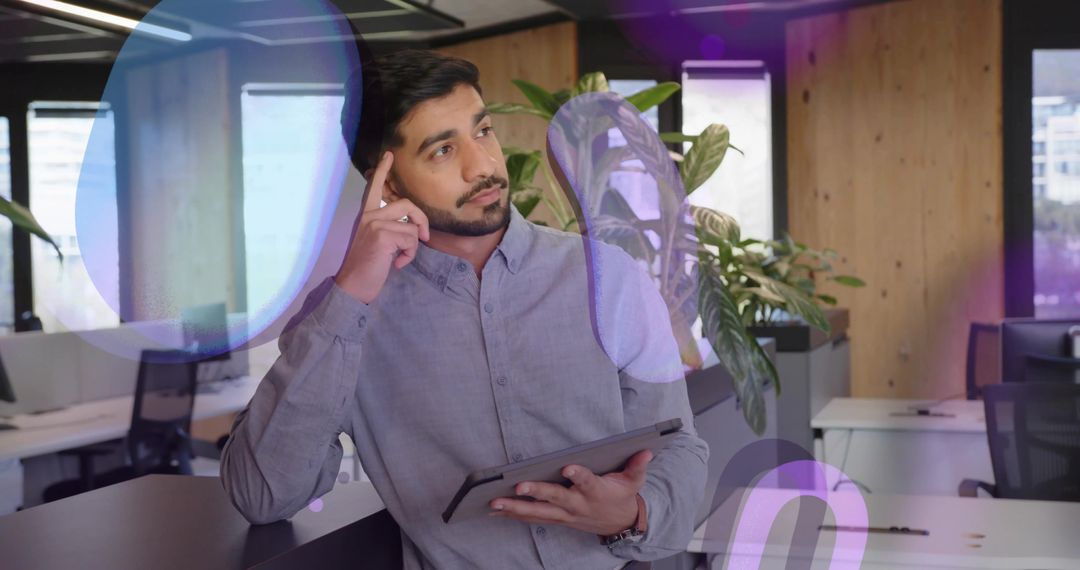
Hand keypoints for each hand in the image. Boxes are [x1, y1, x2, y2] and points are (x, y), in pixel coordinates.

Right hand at [334, 151, 429, 303]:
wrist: (354, 286)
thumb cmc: (368, 267)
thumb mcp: (379, 243)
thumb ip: (391, 229)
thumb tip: (415, 226)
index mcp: (367, 216)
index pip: (375, 189)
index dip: (383, 171)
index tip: (389, 154)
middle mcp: (368, 216)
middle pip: (407, 204)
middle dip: (422, 220)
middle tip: (425, 238)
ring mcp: (374, 224)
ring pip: (411, 225)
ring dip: (414, 244)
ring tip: (402, 257)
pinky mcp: (382, 235)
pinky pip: (411, 239)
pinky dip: (409, 255)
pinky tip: (397, 264)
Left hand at [488, 450, 652, 535]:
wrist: (620, 525)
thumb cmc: (622, 497)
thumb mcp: (634, 481)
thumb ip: (637, 466)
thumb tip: (646, 450)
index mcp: (596, 492)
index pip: (587, 482)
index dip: (578, 475)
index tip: (568, 467)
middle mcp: (577, 505)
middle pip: (555, 499)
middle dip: (536, 493)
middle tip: (517, 488)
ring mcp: (565, 515)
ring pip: (538, 512)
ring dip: (515, 508)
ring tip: (494, 502)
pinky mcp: (556, 519)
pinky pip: (532, 518)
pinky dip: (513, 515)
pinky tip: (494, 511)